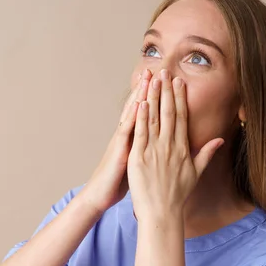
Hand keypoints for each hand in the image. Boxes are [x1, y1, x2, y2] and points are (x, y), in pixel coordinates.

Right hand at [81, 69, 152, 212]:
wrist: (100, 195)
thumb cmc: (118, 181)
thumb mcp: (137, 163)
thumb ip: (146, 150)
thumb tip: (157, 144)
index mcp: (134, 138)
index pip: (146, 114)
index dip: (154, 97)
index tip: (165, 82)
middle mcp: (126, 136)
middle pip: (139, 108)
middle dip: (147, 89)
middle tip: (156, 70)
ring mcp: (121, 141)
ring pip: (132, 115)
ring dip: (139, 96)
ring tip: (147, 78)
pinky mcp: (118, 151)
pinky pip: (125, 132)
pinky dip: (132, 117)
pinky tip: (139, 105)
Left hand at [127, 69, 223, 221]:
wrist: (162, 213)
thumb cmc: (177, 195)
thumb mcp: (196, 173)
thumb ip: (206, 154)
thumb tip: (219, 139)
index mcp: (183, 148)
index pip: (182, 117)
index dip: (180, 97)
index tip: (178, 82)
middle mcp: (170, 146)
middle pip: (169, 113)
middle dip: (167, 91)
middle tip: (165, 72)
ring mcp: (154, 151)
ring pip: (154, 118)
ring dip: (154, 97)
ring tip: (152, 79)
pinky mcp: (140, 157)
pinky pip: (141, 133)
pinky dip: (141, 117)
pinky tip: (141, 101)